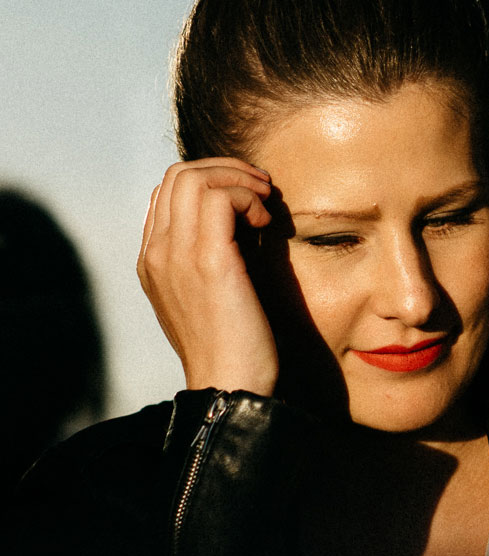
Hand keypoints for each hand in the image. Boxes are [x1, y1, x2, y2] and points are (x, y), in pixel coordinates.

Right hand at [137, 158, 279, 395]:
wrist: (230, 385)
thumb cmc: (233, 345)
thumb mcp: (212, 294)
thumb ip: (211, 257)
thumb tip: (240, 220)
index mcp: (153, 260)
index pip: (167, 192)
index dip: (211, 181)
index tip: (248, 198)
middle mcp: (157, 253)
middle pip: (177, 175)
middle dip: (226, 170)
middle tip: (261, 189)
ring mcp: (177, 255)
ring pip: (193, 178)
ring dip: (239, 180)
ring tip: (265, 204)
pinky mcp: (208, 262)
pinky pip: (219, 199)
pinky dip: (248, 198)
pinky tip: (266, 223)